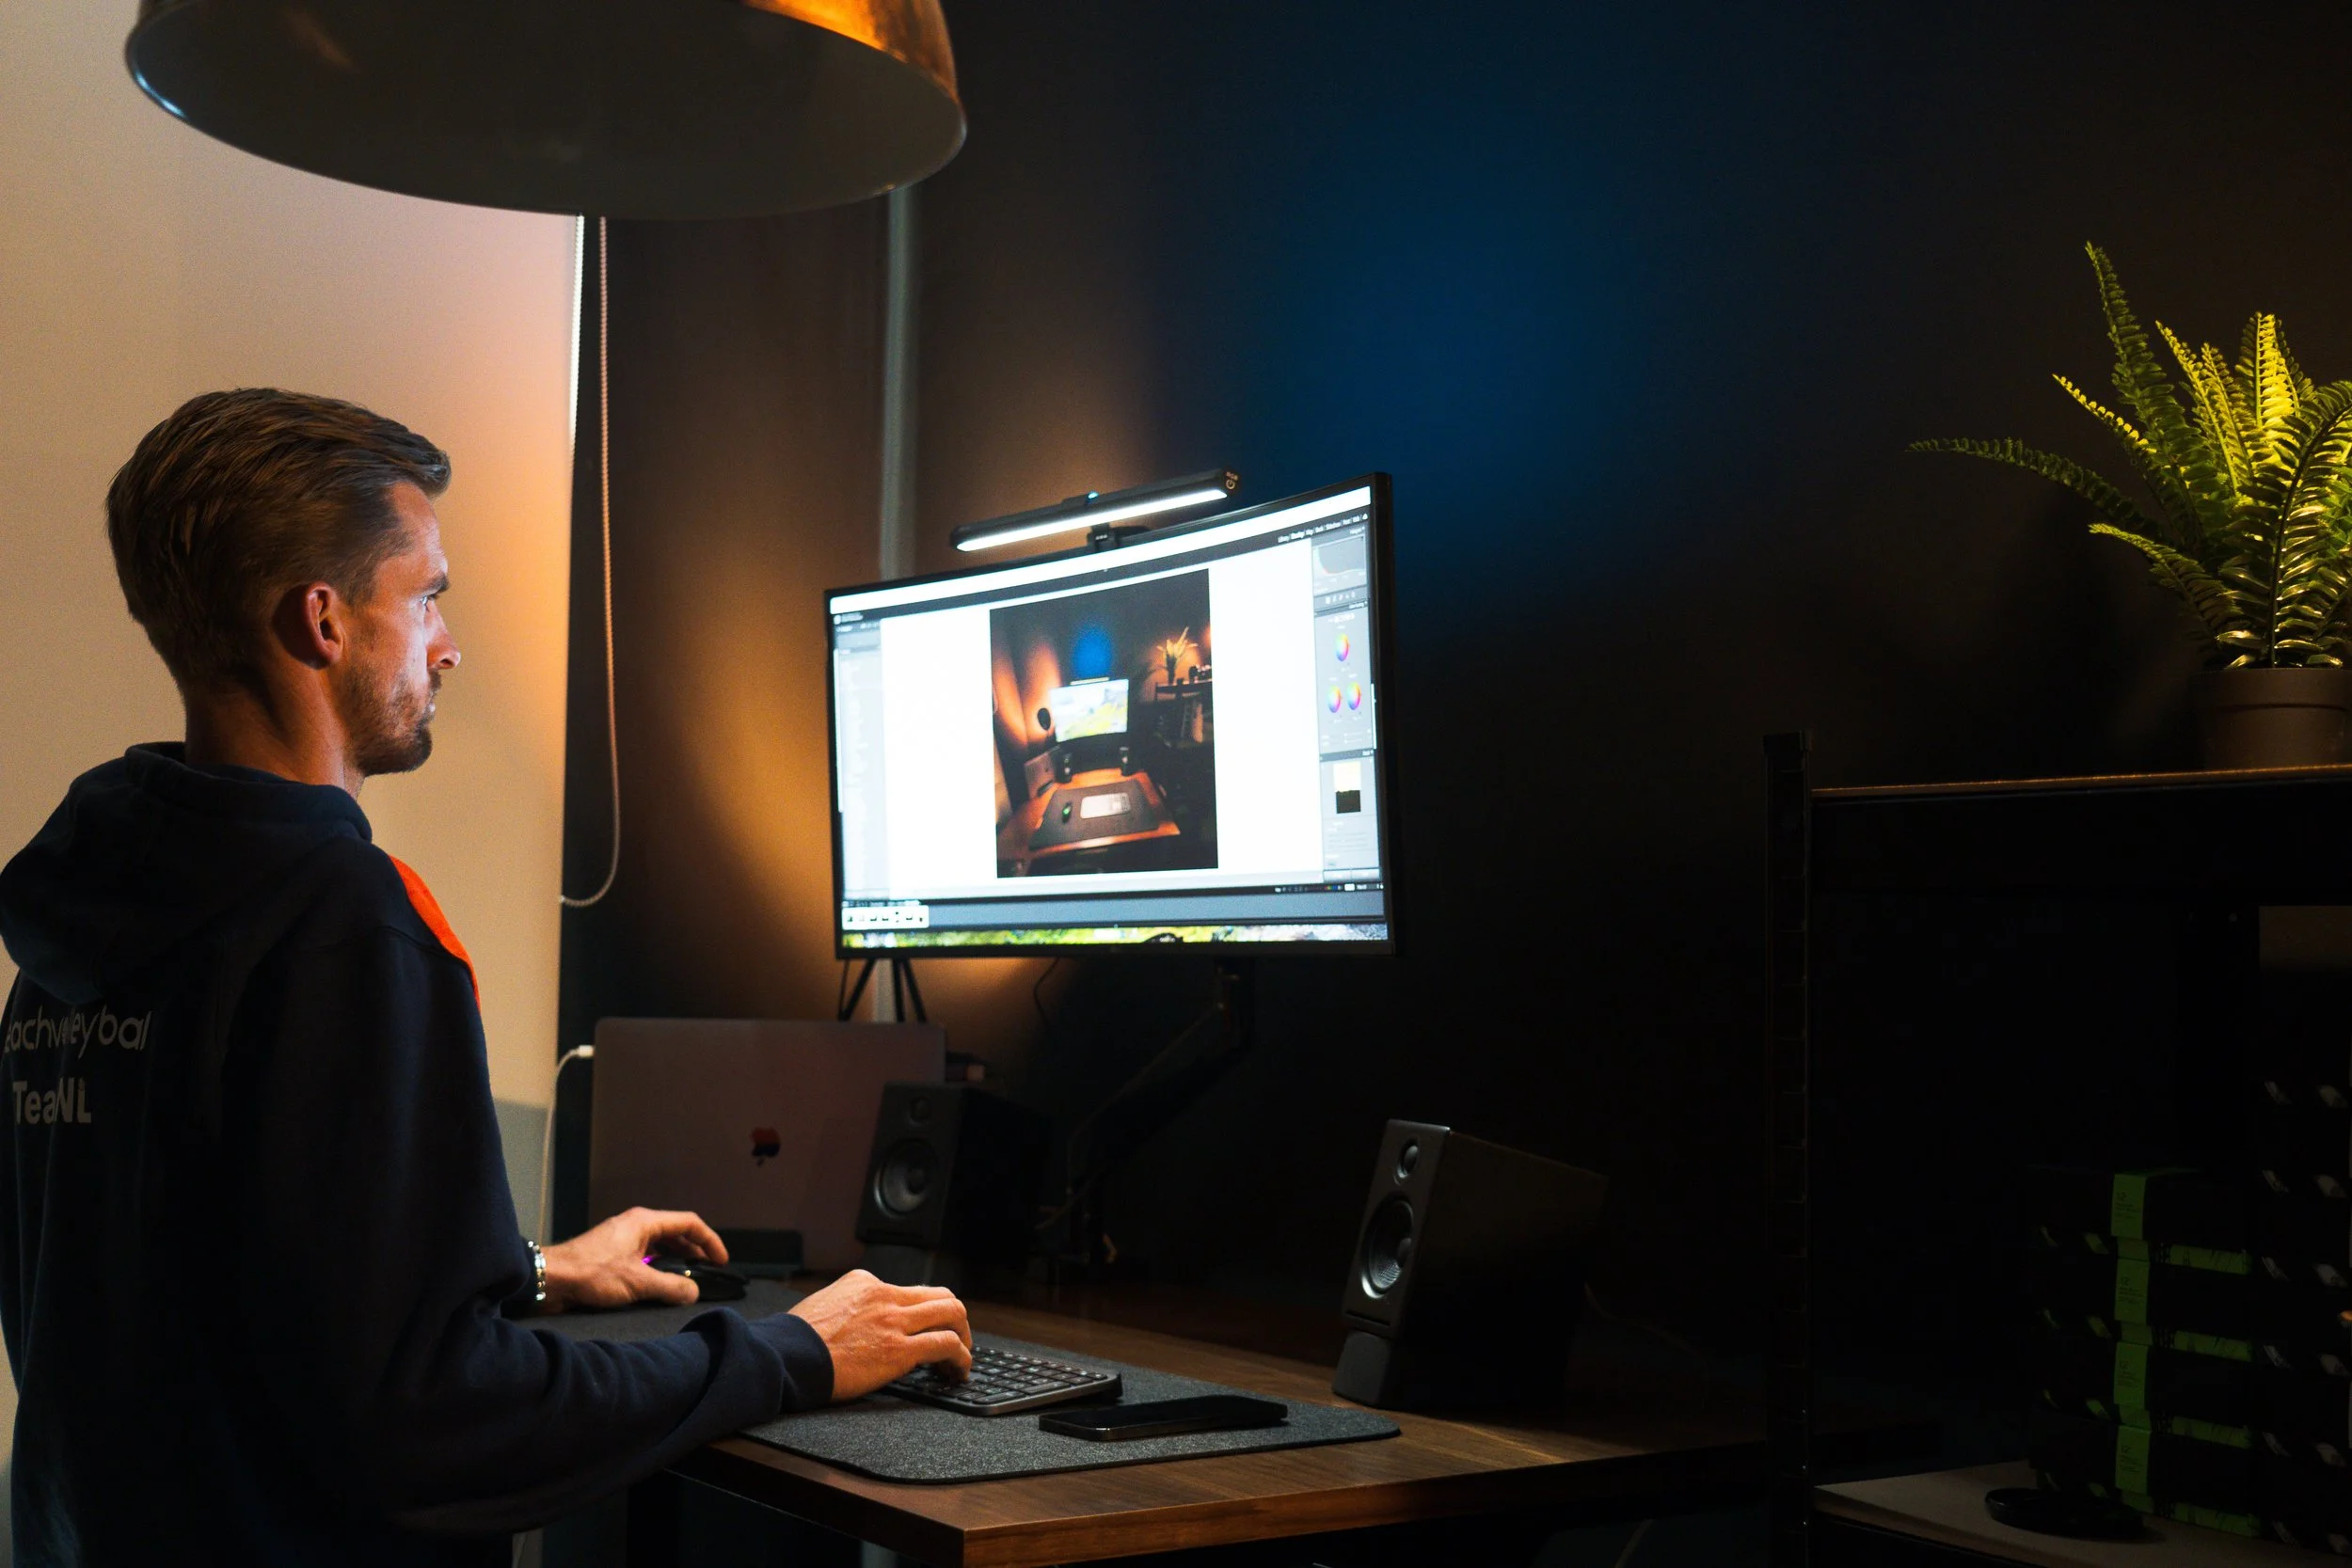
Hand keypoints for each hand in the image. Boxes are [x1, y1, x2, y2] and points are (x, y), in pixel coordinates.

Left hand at [539, 1207, 726, 1312]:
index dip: (710, 1241)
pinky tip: (660, 1282)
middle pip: (675, 1232)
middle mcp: (635, 1225)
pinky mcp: (612, 1253)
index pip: (689, 1224)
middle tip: (708, 1270)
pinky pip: (645, 1254)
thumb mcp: (637, 1283)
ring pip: (660, 1244)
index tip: (721, 1261)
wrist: (551, 1278)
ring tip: (688, 1277)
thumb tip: (693, 1292)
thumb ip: (671, 1287)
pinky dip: (659, 1266)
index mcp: (644, 1222)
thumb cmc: (591, 1273)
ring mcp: (622, 1238)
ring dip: (676, 1259)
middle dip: (695, 1250)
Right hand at [787, 1269, 972, 1400]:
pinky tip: (958, 1371)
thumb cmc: (795, 1340)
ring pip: (952, 1313)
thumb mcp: (824, 1304)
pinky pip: (946, 1345)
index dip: (923, 1312)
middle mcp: (884, 1295)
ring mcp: (894, 1320)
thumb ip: (849, 1307)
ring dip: (964, 1335)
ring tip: (962, 1356)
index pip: (909, 1291)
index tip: (924, 1329)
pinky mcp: (899, 1349)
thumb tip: (861, 1323)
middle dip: (956, 1317)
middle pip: (940, 1295)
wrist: (786, 1357)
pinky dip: (961, 1357)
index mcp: (864, 1282)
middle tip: (957, 1337)